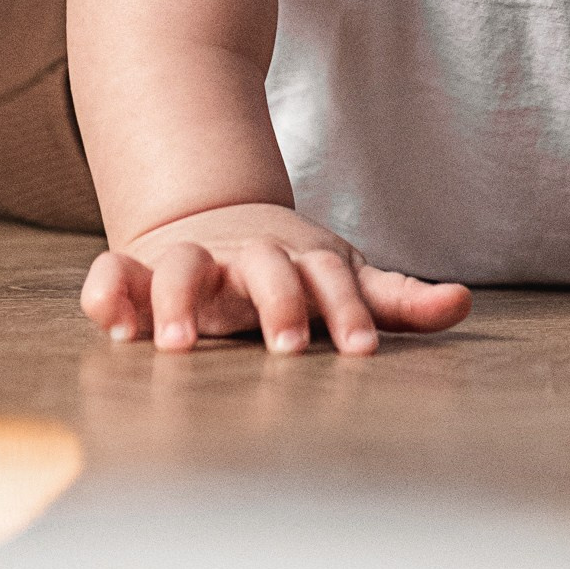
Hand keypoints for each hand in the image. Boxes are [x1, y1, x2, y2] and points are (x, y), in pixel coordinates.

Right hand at [80, 202, 470, 356]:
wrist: (214, 216)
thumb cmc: (291, 269)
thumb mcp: (343, 276)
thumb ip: (395, 297)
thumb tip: (462, 302)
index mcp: (298, 261)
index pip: (332, 279)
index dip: (348, 312)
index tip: (362, 352)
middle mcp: (245, 258)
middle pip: (265, 267)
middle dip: (277, 303)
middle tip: (288, 349)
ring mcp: (191, 260)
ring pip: (182, 265)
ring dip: (177, 298)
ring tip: (174, 345)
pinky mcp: (139, 270)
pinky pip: (112, 274)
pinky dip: (107, 293)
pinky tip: (111, 326)